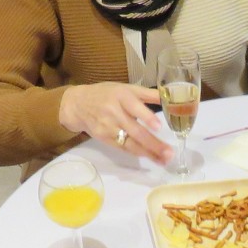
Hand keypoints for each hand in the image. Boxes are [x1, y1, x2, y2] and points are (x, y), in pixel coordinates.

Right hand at [57, 80, 174, 163]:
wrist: (78, 104)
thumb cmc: (106, 94)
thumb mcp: (125, 88)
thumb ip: (147, 93)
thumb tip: (169, 97)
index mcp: (121, 96)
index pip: (134, 107)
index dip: (146, 117)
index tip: (158, 127)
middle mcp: (114, 112)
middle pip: (134, 130)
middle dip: (153, 143)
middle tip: (169, 153)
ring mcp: (108, 128)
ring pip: (129, 143)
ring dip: (148, 153)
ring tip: (163, 160)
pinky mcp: (104, 139)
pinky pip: (123, 148)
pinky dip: (137, 153)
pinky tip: (150, 157)